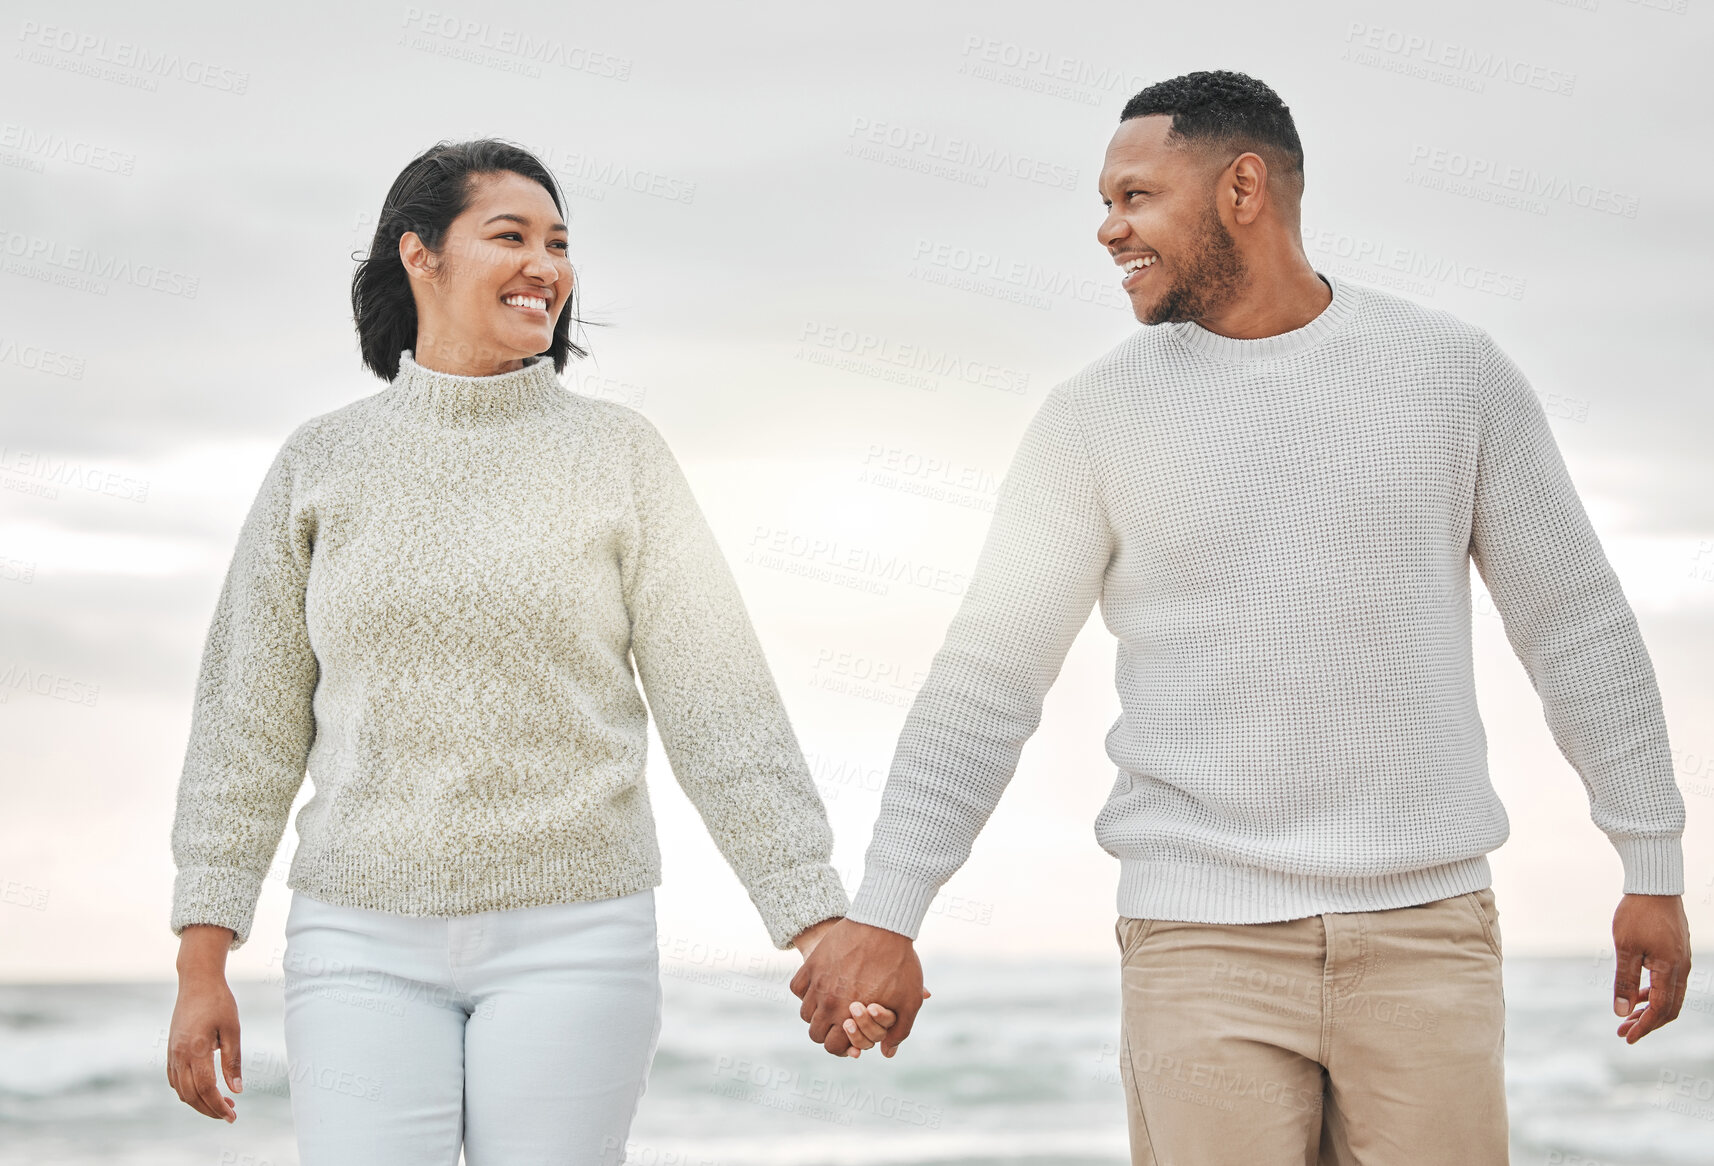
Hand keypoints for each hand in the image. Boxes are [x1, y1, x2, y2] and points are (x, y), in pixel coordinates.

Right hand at [167, 925, 242, 1121]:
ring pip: (180, 1090)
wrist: (197, 982)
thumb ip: (233, 1061)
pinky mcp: (170, 1050)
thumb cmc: (219, 1002)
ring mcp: (172, 1053)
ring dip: (198, 1102)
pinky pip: (175, 1080)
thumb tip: (237, 1090)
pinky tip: (204, 1090)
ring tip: (221, 1104)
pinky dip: (187, 1091)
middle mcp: (179, 1054)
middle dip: (209, 1109)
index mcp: (195, 1049)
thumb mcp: (232, 1029)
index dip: (218, 1105)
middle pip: (190, 1094)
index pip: (205, 1088)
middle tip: (229, 1114)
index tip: (232, 1115)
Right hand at [790, 918, 924, 1057]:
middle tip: (841, 1022)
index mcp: (851, 1016)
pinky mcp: (812, 964)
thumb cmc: (900, 963)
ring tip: (832, 1004)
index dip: (843, 1046)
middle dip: (828, 1032)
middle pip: (816, 1034)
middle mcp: (829, 1003)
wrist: (884, 925)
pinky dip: (805, 991)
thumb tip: (887, 1052)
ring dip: (817, 1013)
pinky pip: (797, 988)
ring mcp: (817, 983)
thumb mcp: (909, 1000)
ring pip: (805, 1013)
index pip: (834, 1047)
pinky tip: (821, 986)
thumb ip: (899, 1031)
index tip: (851, 1035)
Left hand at [1612, 893, 1690, 1043]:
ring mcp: (1682, 961)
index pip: (1660, 1010)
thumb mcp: (1625, 948)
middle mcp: (1682, 969)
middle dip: (1647, 1023)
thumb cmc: (1637, 914)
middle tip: (1623, 1032)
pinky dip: (1653, 993)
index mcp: (1670, 970)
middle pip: (1668, 1008)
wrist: (1655, 885)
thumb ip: (1625, 981)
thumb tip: (1622, 1011)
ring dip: (1649, 1009)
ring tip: (1626, 1017)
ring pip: (1669, 996)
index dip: (1644, 1026)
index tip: (1627, 1037)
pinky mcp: (1677, 953)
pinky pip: (1669, 983)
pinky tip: (1637, 996)